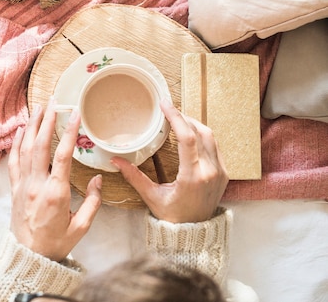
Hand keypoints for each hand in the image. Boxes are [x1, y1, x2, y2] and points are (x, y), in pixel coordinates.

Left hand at [8, 98, 102, 261]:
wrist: (29, 256)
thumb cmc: (56, 243)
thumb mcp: (81, 227)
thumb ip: (92, 202)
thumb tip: (96, 179)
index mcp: (55, 193)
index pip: (63, 155)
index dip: (69, 132)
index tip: (75, 114)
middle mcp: (37, 185)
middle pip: (40, 145)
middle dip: (47, 121)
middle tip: (54, 102)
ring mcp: (23, 185)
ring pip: (25, 149)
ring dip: (32, 126)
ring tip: (39, 108)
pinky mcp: (15, 188)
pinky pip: (13, 161)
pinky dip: (16, 143)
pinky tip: (21, 130)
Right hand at [111, 98, 227, 222]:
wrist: (195, 233)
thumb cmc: (172, 216)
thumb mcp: (151, 196)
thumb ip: (134, 176)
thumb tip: (115, 159)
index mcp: (192, 177)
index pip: (187, 138)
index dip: (176, 118)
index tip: (165, 105)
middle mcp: (210, 172)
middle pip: (200, 132)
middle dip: (184, 117)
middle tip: (168, 110)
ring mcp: (220, 172)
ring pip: (210, 137)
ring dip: (194, 124)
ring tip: (178, 119)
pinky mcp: (224, 173)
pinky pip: (215, 147)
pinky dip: (202, 136)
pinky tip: (189, 134)